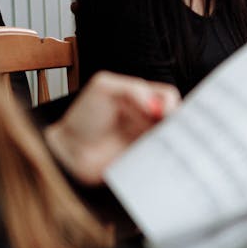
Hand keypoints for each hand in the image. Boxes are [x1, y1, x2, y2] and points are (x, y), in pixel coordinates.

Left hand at [43, 71, 179, 184]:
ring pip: (173, 138)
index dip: (171, 103)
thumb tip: (156, 104)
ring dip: (172, 140)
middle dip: (178, 122)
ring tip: (162, 143)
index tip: (166, 113)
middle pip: (176, 117)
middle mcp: (147, 119)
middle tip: (169, 129)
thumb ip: (132, 88)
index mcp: (140, 98)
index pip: (167, 96)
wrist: (68, 153)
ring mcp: (146, 140)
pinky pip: (163, 158)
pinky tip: (157, 156)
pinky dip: (165, 157)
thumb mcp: (103, 87)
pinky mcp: (144, 160)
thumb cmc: (82, 118)